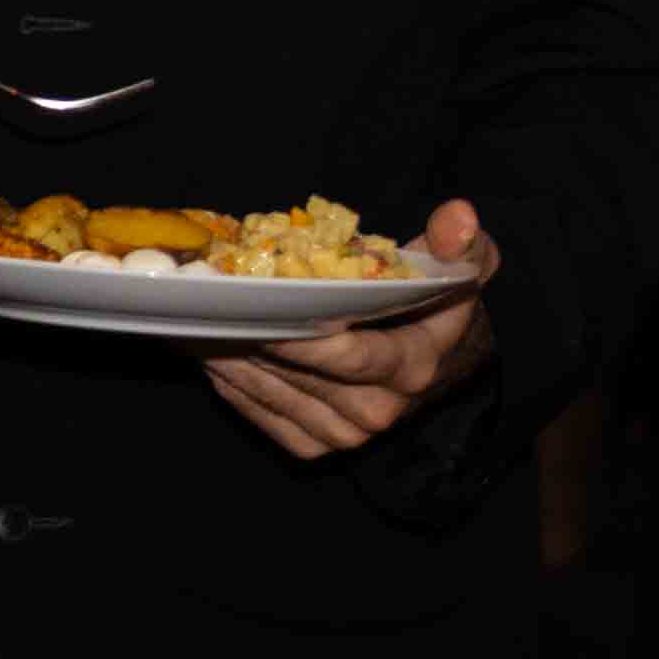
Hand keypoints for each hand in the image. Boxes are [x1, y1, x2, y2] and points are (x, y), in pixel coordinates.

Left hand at [206, 197, 501, 458]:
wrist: (432, 359)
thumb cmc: (436, 300)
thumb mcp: (460, 265)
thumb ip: (457, 242)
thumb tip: (458, 213)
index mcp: (413, 368)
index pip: (351, 357)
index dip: (302, 338)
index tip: (258, 311)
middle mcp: (378, 411)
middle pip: (298, 373)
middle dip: (252, 334)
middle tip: (208, 301)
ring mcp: (342, 435)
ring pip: (269, 392)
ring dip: (229, 354)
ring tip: (199, 315)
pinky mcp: (310, 445)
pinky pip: (256, 411)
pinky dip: (229, 379)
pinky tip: (207, 344)